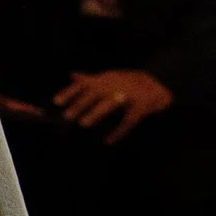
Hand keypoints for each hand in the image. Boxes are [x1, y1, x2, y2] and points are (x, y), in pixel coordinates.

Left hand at [53, 67, 173, 139]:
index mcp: (106, 79)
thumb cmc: (129, 83)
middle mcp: (116, 85)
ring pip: (111, 104)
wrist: (160, 84)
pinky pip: (129, 120)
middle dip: (80, 104)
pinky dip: (118, 131)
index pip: (84, 84)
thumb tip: (71, 75)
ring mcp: (130, 95)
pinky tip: (108, 141)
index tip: (56, 102)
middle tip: (67, 117)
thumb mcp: (110, 78)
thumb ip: (90, 79)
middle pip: (95, 93)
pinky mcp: (142, 107)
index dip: (70, 92)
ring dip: (96, 113)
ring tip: (83, 124)